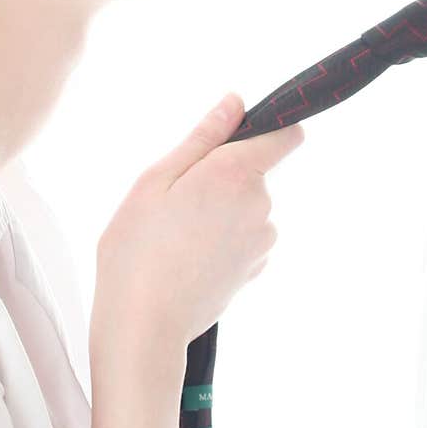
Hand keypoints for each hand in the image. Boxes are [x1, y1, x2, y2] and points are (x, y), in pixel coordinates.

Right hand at [93, 93, 303, 351]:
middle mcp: (261, 205)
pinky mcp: (256, 268)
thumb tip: (236, 102)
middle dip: (222, 176)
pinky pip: (244, 237)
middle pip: (255, 171)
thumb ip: (202, 138)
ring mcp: (262, 239)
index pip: (288, 135)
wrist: (144, 325)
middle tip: (175, 200)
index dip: (270, 128)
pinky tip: (188, 257)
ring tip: (176, 234)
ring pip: (246, 206)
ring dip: (220, 210)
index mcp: (236, 173)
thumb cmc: (138, 250)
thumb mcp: (155, 180)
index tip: (238, 136)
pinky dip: (222, 239)